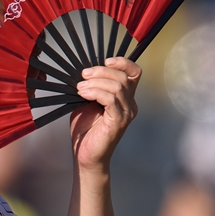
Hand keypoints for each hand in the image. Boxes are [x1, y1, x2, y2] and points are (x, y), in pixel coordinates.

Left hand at [71, 57, 140, 171]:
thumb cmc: (85, 129)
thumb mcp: (87, 101)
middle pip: (123, 77)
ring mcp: (126, 113)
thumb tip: (84, 70)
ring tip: (80, 88)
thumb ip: (91, 86)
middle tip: (83, 75)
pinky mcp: (119, 121)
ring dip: (96, 83)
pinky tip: (84, 95)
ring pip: (117, 86)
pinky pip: (111, 99)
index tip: (105, 60)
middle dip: (101, 71)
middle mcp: (130, 104)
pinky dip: (95, 93)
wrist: (85, 155)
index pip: (134, 72)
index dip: (123, 62)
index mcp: (125, 97)